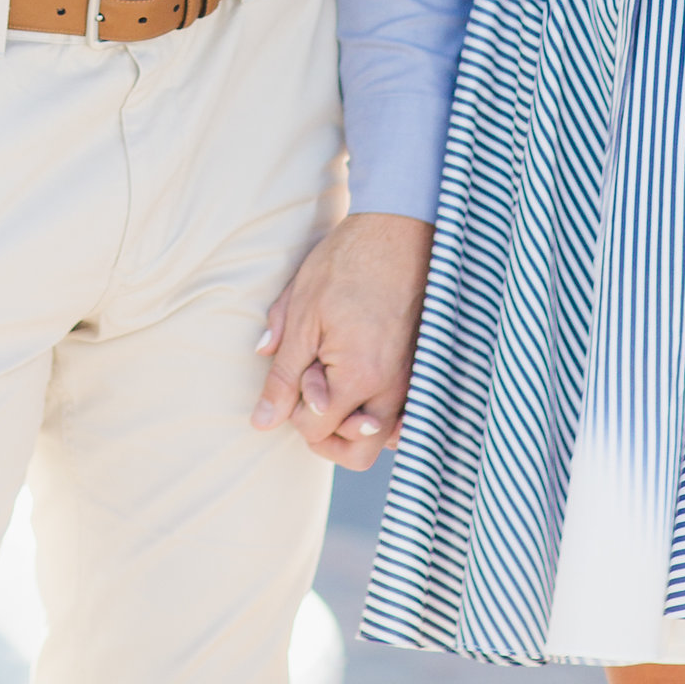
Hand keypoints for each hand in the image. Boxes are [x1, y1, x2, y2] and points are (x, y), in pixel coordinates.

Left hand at [250, 212, 432, 470]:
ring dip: (352, 424)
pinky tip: (360, 386)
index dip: (295, 410)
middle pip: (358, 453)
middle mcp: (394, 390)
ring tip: (334, 382)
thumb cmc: (344, 267)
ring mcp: (413, 383)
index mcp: (359, 378)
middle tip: (310, 396)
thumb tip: (262, 421)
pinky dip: (378, 413)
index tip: (298, 372)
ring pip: (381, 438)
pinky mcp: (421, 370)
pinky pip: (402, 416)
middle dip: (326, 436)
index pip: (317, 430)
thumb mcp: (300, 317)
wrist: (395, 231)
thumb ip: (282, 376)